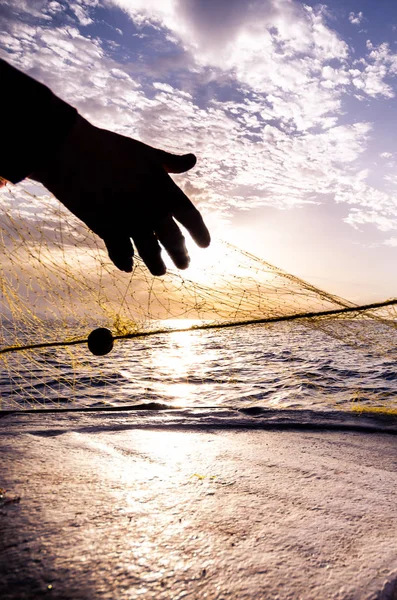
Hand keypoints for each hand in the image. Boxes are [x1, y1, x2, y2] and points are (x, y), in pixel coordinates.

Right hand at [31, 115, 209, 274]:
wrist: (73, 152)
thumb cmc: (111, 148)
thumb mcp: (146, 152)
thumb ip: (171, 162)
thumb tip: (192, 159)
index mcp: (166, 191)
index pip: (192, 219)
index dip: (201, 234)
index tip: (205, 245)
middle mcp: (153, 212)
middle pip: (174, 242)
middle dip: (181, 255)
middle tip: (185, 264)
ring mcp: (130, 223)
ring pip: (151, 254)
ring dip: (157, 265)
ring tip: (161, 271)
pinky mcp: (108, 230)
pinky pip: (120, 253)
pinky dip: (125, 262)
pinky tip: (128, 267)